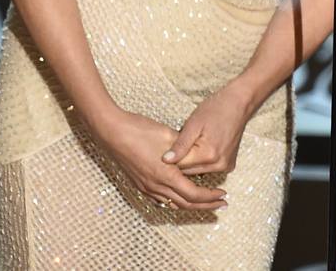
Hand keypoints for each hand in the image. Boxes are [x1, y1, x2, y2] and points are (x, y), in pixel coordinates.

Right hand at [91, 108, 227, 210]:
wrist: (112, 132)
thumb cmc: (140, 131)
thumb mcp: (168, 135)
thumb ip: (184, 148)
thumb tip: (198, 153)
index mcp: (166, 175)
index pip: (193, 194)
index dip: (210, 196)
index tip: (223, 194)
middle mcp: (155, 186)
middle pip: (185, 204)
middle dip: (205, 205)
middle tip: (220, 204)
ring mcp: (145, 187)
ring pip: (172, 204)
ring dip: (190, 204)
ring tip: (204, 202)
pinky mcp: (139, 184)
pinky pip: (161, 199)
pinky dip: (175, 201)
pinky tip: (180, 196)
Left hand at [162, 85, 252, 176]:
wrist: (239, 103)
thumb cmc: (215, 109)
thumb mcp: (193, 123)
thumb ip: (180, 145)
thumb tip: (165, 160)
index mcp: (208, 155)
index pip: (179, 166)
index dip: (170, 157)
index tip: (166, 147)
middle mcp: (218, 165)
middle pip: (188, 172)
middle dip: (180, 161)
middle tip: (177, 144)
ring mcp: (225, 167)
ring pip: (197, 172)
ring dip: (190, 162)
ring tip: (189, 145)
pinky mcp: (229, 166)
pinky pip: (208, 169)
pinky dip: (201, 162)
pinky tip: (200, 149)